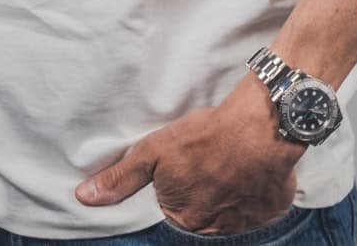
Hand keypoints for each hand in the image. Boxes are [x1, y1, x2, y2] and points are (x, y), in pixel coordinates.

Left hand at [75, 72, 306, 233]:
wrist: (259, 128)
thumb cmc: (204, 137)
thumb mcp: (153, 151)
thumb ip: (121, 178)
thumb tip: (84, 198)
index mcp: (183, 217)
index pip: (172, 202)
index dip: (178, 176)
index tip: (187, 157)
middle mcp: (213, 228)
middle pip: (201, 205)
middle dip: (203, 184)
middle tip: (209, 154)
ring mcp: (246, 221)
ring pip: (231, 204)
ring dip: (230, 186)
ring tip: (231, 156)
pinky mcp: (272, 208)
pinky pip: (260, 201)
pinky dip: (256, 186)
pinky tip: (252, 165)